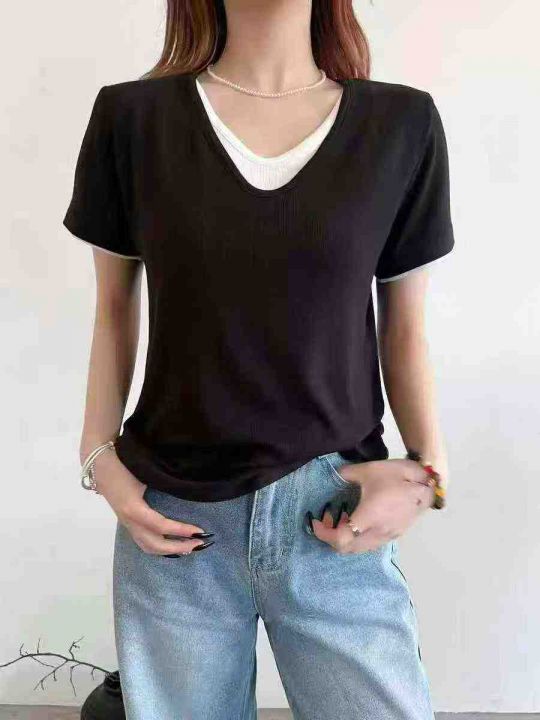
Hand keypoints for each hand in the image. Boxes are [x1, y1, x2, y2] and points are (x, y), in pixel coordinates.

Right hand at [91, 450, 212, 554]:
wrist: (99, 462)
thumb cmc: (124, 463)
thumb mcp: (145, 474)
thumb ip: (164, 484)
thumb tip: (187, 492)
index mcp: (133, 509)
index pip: (161, 526)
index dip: (181, 531)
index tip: (199, 531)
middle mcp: (129, 520)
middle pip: (154, 544)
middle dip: (177, 547)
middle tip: (198, 544)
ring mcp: (126, 522)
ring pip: (146, 546)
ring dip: (167, 551)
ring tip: (187, 548)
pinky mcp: (126, 521)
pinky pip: (142, 540)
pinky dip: (158, 546)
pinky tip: (170, 544)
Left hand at [309, 459, 433, 553]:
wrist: (427, 483)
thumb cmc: (396, 476)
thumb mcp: (368, 470)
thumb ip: (346, 474)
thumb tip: (333, 476)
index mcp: (369, 518)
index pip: (340, 540)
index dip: (323, 534)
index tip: (316, 522)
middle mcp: (378, 532)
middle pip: (347, 549)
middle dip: (331, 538)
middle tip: (327, 520)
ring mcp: (388, 536)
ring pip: (359, 549)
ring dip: (346, 539)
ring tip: (343, 519)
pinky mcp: (395, 535)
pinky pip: (370, 545)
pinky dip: (358, 538)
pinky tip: (358, 520)